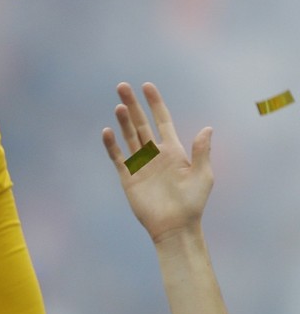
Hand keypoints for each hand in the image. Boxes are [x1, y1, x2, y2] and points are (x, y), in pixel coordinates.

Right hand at [102, 82, 213, 243]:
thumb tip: (206, 129)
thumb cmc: (193, 203)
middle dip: (133, 105)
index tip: (147, 87)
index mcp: (174, 150)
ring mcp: (140, 165)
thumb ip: (201, 152)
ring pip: (129, 137)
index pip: (162, 120)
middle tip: (123, 86)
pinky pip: (118, 158)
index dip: (155, 103)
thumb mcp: (203, 175)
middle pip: (141, 124)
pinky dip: (112, 145)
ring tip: (119, 104)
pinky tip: (108, 131)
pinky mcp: (128, 179)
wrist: (175, 226)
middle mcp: (155, 154)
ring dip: (123, 121)